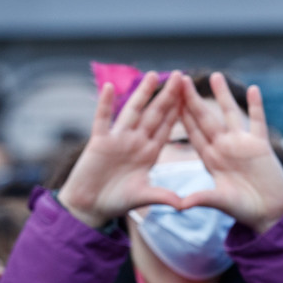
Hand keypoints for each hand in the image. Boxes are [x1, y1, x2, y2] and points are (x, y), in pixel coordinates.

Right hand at [59, 71, 185, 227]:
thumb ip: (162, 197)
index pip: (168, 127)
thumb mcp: (143, 197)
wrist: (89, 208)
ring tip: (152, 75)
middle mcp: (136, 141)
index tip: (193, 94)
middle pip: (154, 114)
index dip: (180, 111)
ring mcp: (117, 139)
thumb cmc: (116, 202)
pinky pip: (102, 120)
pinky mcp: (99, 142)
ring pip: (132, 112)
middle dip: (167, 96)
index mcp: (150, 152)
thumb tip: (184, 205)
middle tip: (180, 75)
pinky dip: (105, 104)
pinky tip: (110, 87)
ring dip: (141, 94)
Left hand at [177, 73, 282, 233]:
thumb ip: (203, 199)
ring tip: (215, 75)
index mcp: (210, 159)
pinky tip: (253, 89)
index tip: (166, 99)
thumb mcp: (221, 203)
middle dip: (193, 99)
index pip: (191, 132)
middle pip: (206, 118)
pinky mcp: (261, 145)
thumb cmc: (244, 209)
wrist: (270, 212)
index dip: (180, 115)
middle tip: (181, 78)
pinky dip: (256, 106)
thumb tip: (179, 206)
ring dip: (223, 95)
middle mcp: (224, 147)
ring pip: (230, 114)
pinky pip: (258, 121)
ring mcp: (243, 144)